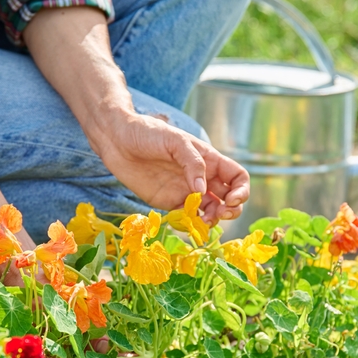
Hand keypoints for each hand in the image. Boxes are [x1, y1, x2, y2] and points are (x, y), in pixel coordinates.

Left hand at [90, 110, 249, 222]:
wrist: (117, 140)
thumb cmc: (147, 132)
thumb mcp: (175, 140)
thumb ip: (192, 163)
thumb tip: (202, 190)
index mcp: (209, 160)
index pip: (237, 178)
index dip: (241, 190)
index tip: (230, 199)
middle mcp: (201, 178)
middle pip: (229, 199)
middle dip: (231, 210)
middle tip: (220, 213)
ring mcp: (186, 192)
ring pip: (210, 212)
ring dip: (213, 220)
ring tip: (203, 221)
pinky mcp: (169, 204)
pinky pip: (187, 219)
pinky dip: (192, 225)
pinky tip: (185, 222)